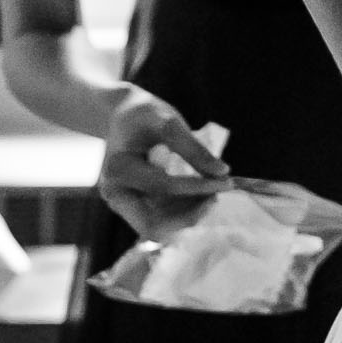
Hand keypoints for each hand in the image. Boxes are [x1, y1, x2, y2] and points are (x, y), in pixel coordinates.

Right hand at [95, 91, 231, 240]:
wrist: (123, 116)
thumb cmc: (143, 114)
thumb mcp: (168, 122)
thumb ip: (194, 149)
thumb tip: (222, 172)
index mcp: (118, 168)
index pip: (163, 187)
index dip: (198, 187)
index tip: (226, 181)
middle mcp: (115, 193)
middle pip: (153, 225)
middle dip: (189, 216)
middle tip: (217, 195)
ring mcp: (122, 203)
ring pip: (159, 228)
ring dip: (189, 215)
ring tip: (213, 190)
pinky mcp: (134, 205)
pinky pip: (160, 219)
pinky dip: (183, 211)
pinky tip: (201, 193)